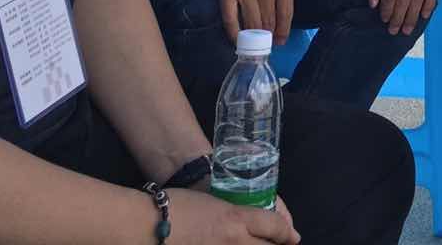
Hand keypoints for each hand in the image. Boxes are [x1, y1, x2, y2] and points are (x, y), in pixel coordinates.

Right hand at [166, 189, 299, 242]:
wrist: (148, 225)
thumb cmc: (177, 205)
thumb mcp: (212, 201)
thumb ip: (233, 213)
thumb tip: (246, 221)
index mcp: (236, 220)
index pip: (275, 227)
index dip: (287, 233)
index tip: (293, 236)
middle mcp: (234, 243)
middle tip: (279, 244)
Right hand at [207, 0, 294, 43]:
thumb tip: (283, 11)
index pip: (286, 15)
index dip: (283, 33)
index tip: (280, 42)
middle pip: (268, 23)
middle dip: (268, 38)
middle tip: (265, 44)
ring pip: (251, 25)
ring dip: (253, 39)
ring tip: (252, 44)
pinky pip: (230, 20)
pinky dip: (234, 34)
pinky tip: (236, 40)